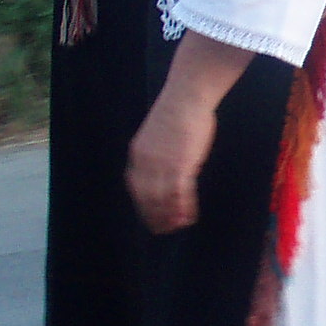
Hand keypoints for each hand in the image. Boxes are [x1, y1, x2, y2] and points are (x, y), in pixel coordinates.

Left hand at [127, 88, 216, 233]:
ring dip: (170, 216)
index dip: (143, 204)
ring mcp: (163, 165)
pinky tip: (189, 216)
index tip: (149, 215)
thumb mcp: (158, 133)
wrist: (187, 96)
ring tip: (178, 226)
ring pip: (163, 199)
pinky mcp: (181, 165)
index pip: (136, 187)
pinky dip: (184, 208)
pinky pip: (181, 194)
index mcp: (138, 154)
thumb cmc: (178, 110)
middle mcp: (146, 162)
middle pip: (147, 198)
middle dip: (154, 216)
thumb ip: (158, 151)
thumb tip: (168, 166)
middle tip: (163, 229)